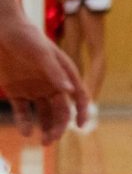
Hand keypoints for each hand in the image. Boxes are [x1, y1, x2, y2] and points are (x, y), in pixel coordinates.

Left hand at [0, 16, 88, 143]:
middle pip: (61, 110)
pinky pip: (22, 112)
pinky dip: (25, 123)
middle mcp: (52, 84)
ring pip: (44, 114)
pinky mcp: (16, 92)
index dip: (82, 110)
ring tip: (43, 142)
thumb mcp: (42, 53)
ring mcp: (34, 89)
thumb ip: (55, 72)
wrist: (3, 32)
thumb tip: (70, 92)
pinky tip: (26, 132)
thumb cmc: (27, 38)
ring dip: (46, 128)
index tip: (80, 125)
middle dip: (60, 126)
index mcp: (64, 74)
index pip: (79, 95)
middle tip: (52, 140)